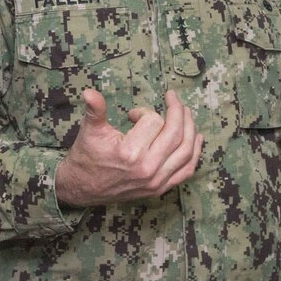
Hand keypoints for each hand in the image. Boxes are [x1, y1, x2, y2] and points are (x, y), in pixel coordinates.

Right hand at [54, 88, 203, 207]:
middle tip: (173, 98)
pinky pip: (186, 170)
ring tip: (186, 113)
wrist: (83, 187)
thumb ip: (94, 109)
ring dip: (190, 128)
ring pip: (186, 151)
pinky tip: (197, 137)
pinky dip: (195, 153)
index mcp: (130, 153)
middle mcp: (147, 169)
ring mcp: (156, 181)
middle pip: (176, 134)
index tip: (132, 115)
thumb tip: (89, 91)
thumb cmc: (87, 155)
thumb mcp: (90, 130)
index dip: (144, 112)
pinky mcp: (160, 188)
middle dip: (178, 111)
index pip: (154, 121)